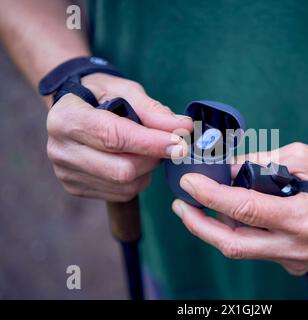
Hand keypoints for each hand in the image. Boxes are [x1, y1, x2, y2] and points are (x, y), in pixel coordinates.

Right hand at [46, 73, 192, 201]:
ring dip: (147, 170)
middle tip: (168, 145)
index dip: (150, 143)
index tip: (180, 144)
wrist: (75, 108)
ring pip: (124, 185)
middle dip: (153, 158)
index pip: (114, 136)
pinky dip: (138, 180)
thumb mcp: (125, 90)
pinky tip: (134, 162)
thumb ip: (153, 110)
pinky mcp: (76, 188)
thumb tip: (183, 127)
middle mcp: (60, 149)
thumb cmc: (102, 95)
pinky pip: (120, 194)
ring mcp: (66, 172)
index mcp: (66, 117)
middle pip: (121, 169)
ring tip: (147, 150)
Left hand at [171, 142, 307, 274]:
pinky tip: (230, 214)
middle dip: (200, 225)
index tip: (190, 183)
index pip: (245, 210)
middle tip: (180, 206)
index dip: (212, 197)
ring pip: (241, 248)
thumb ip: (259, 162)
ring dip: (216, 227)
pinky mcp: (291, 262)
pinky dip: (237, 231)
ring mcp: (294, 259)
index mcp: (302, 217)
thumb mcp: (298, 156)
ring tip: (203, 203)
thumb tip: (224, 170)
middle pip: (234, 245)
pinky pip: (254, 249)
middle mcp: (297, 246)